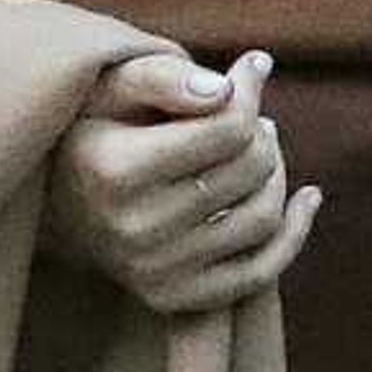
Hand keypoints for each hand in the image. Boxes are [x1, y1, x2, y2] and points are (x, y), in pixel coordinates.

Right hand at [44, 46, 318, 315]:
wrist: (64, 196)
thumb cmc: (101, 123)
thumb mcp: (116, 82)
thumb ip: (166, 76)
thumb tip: (224, 91)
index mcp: (113, 169)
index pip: (228, 128)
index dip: (248, 92)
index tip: (247, 73)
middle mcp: (131, 228)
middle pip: (250, 170)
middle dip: (262, 132)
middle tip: (249, 116)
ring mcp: (153, 271)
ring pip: (262, 217)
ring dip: (276, 173)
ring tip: (257, 146)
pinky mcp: (174, 298)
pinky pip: (259, 271)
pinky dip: (293, 231)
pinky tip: (307, 197)